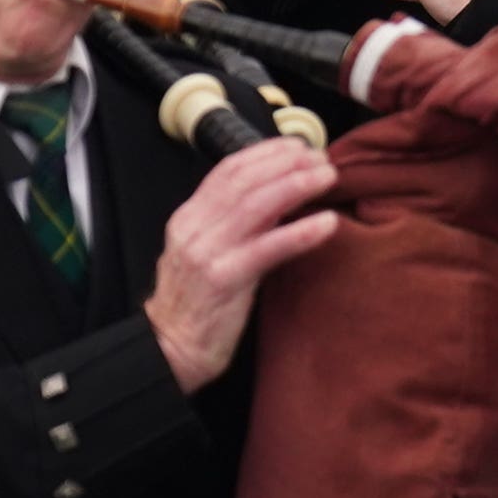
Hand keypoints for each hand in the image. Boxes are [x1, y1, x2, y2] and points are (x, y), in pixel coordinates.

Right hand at [142, 138, 339, 393]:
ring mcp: (207, 253)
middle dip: (286, 163)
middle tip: (321, 159)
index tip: (297, 147)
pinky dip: (300, 232)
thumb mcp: (208, 254)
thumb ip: (233, 225)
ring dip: (297, 186)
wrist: (169, 351)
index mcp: (189, 218)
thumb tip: (278, 199)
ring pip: (257, 205)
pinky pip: (268, 248)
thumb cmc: (196, 306)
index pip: (228, 171)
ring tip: (327, 178)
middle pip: (245, 180)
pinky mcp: (224, 280)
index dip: (265, 153)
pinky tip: (327, 224)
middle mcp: (195, 228)